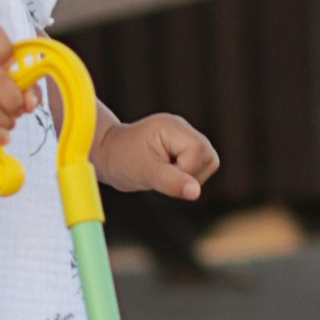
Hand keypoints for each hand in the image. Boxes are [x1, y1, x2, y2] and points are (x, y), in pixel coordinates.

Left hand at [94, 110, 219, 203]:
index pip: (198, 154)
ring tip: (161, 171)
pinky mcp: (186, 148)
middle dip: (188, 175)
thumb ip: (172, 182)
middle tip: (159, 172)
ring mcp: (187, 137)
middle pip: (210, 158)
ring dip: (187, 176)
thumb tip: (196, 193)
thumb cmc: (122, 160)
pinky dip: (185, 176)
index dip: (183, 172)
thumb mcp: (145, 173)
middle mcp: (184, 129)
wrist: (110, 154)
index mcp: (174, 127)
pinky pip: (200, 167)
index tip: (158, 171)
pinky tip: (165, 170)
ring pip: (208, 164)